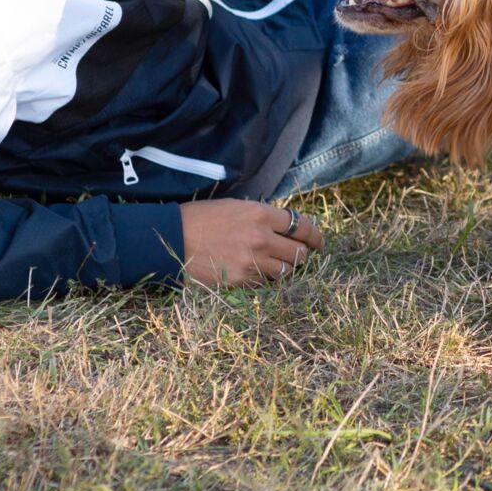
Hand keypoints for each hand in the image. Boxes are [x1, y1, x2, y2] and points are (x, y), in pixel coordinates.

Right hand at [179, 198, 323, 287]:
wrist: (172, 239)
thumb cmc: (202, 218)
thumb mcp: (236, 206)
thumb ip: (263, 216)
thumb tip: (286, 228)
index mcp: (261, 215)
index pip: (302, 226)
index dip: (315, 236)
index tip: (318, 242)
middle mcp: (261, 238)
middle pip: (299, 253)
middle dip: (302, 254)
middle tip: (299, 254)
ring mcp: (252, 262)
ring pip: (286, 271)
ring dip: (285, 268)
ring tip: (276, 264)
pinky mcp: (241, 280)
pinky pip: (265, 283)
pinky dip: (265, 279)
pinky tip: (255, 271)